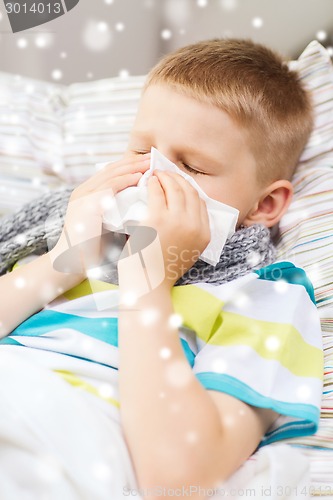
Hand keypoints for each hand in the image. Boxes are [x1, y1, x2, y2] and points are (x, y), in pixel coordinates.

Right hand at [50, 154, 150, 276]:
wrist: (72, 264)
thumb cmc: (91, 249)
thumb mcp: (107, 225)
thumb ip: (119, 213)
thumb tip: (144, 207)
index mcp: (87, 195)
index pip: (110, 173)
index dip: (129, 166)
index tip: (148, 163)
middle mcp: (83, 192)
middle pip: (112, 169)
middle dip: (133, 162)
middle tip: (153, 157)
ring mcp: (83, 197)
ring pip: (111, 174)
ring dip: (132, 167)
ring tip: (150, 164)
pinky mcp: (87, 205)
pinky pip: (109, 187)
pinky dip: (125, 180)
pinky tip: (139, 177)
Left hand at [119, 170, 209, 290]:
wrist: (148, 284)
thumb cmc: (161, 269)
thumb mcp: (186, 251)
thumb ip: (189, 232)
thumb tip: (183, 209)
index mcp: (204, 235)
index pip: (200, 202)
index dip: (189, 188)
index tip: (179, 183)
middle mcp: (195, 226)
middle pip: (190, 191)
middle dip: (178, 178)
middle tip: (166, 174)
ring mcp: (177, 221)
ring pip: (175, 188)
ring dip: (166, 177)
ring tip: (156, 174)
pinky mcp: (158, 219)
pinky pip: (157, 192)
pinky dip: (154, 183)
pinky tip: (149, 181)